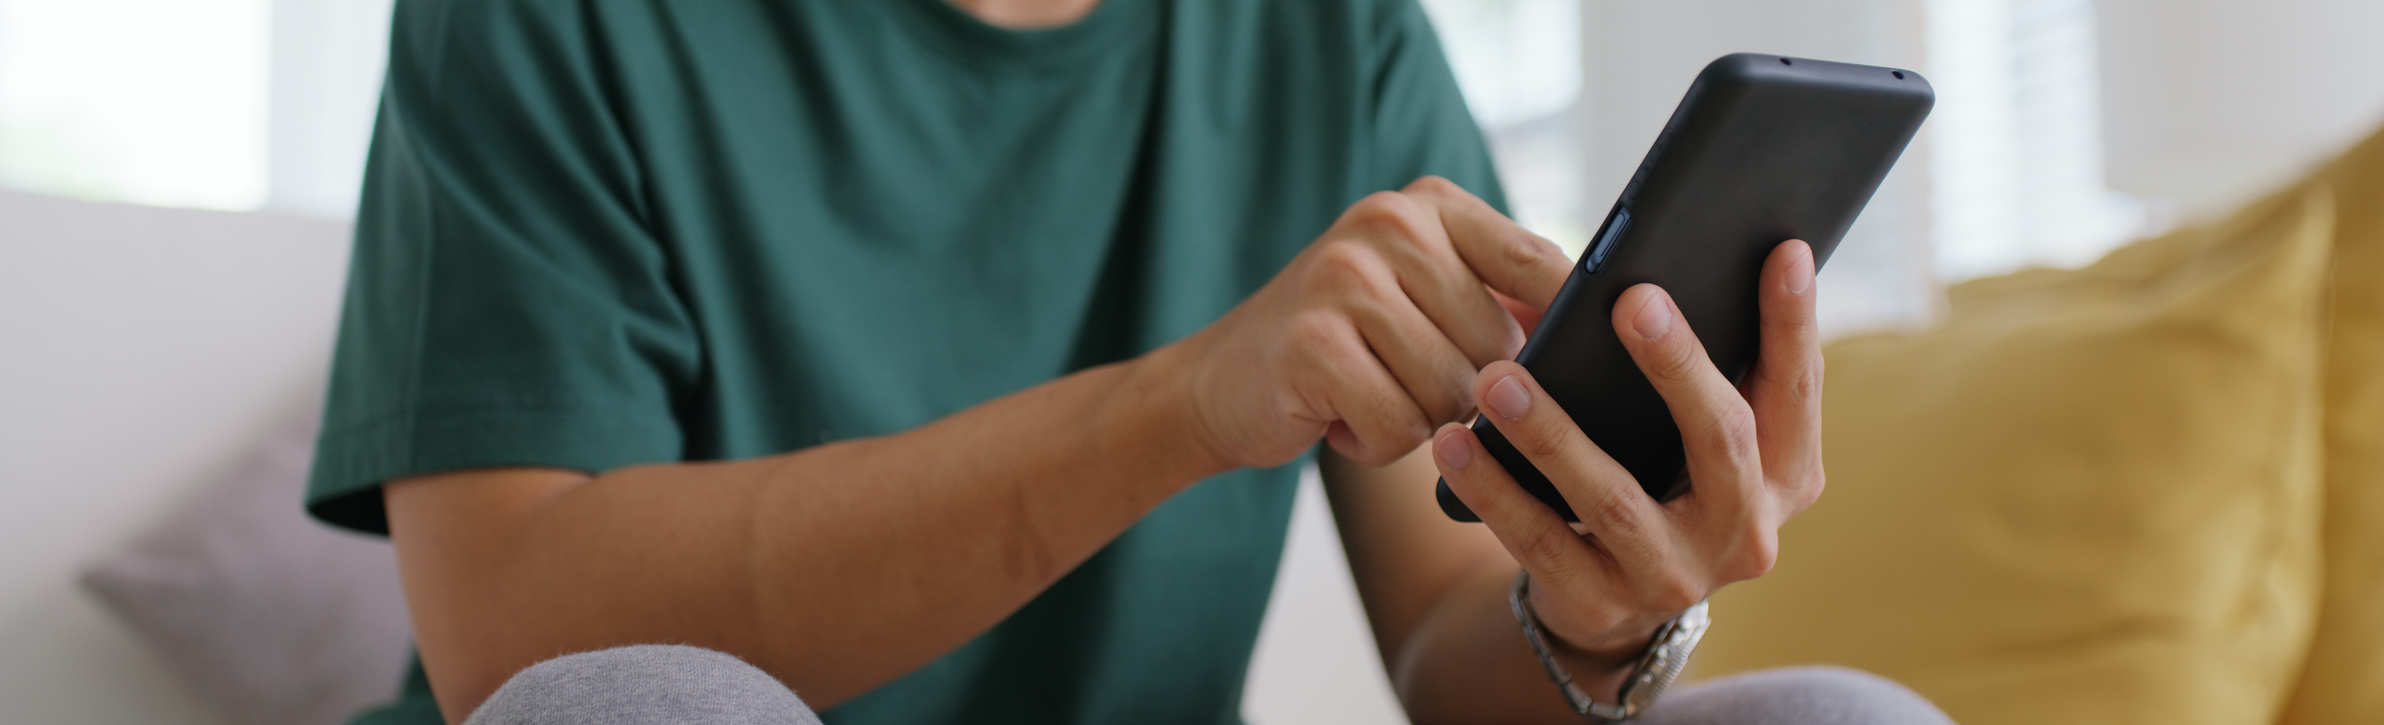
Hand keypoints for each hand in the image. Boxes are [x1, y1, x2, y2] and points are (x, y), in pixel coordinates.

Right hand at [1155, 177, 1571, 469]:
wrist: (1217, 383)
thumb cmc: (1341, 348)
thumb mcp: (1419, 297)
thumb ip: (1498, 299)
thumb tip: (1606, 333)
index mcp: (1428, 204)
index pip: (1538, 263)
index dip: (1565, 328)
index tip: (1570, 370)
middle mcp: (1389, 224)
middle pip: (1499, 348)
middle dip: (1468, 394)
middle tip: (1407, 385)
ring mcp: (1346, 278)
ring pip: (1454, 393)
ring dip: (1418, 423)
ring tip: (1370, 397)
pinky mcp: (1314, 343)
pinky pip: (1401, 424)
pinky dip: (1376, 443)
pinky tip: (1338, 419)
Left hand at [1429, 240, 1826, 684]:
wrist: (1608, 602)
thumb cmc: (1654, 478)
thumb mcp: (1694, 438)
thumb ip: (1698, 368)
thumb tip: (1644, 271)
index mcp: (1784, 475)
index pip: (1795, 389)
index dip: (1793, 321)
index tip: (1783, 249)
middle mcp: (1746, 532)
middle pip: (1720, 439)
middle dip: (1677, 365)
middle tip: (1631, 299)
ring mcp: (1675, 577)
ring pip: (1611, 497)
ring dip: (1550, 431)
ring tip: (1495, 377)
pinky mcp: (1601, 605)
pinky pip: (1539, 541)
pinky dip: (1493, 489)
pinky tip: (1455, 441)